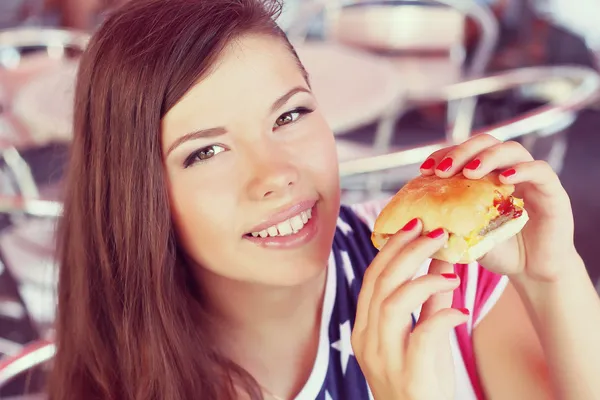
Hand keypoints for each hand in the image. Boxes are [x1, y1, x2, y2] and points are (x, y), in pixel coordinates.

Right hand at [352, 219, 468, 399]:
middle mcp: (368, 339)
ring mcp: (384, 357)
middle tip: (435, 232)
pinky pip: (423, 334)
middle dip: (408, 251)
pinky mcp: (408, 374)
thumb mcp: (422, 336)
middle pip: (382, 282)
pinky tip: (460, 311)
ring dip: (425, 279)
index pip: (373, 277)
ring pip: (394, 302)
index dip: (392, 248)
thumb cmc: (422, 382)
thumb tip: (442, 260)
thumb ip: (430, 300)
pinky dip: (444, 316)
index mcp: (365, 327)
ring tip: (452, 270)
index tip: (414, 225)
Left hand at [420, 134, 578, 281]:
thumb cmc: (499, 251)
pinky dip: (522, 170)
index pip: (464, 152)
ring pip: (511, 149)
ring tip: (469, 172)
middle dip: (462, 151)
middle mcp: (508, 170)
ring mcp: (531, 178)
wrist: (533, 272)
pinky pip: (540, 170)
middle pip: (486, 143)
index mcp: (486, 175)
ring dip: (487, 157)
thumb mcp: (467, 236)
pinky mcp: (552, 191)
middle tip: (443, 170)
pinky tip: (504, 179)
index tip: (425, 170)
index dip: (444, 155)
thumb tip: (415, 224)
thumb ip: (448, 225)